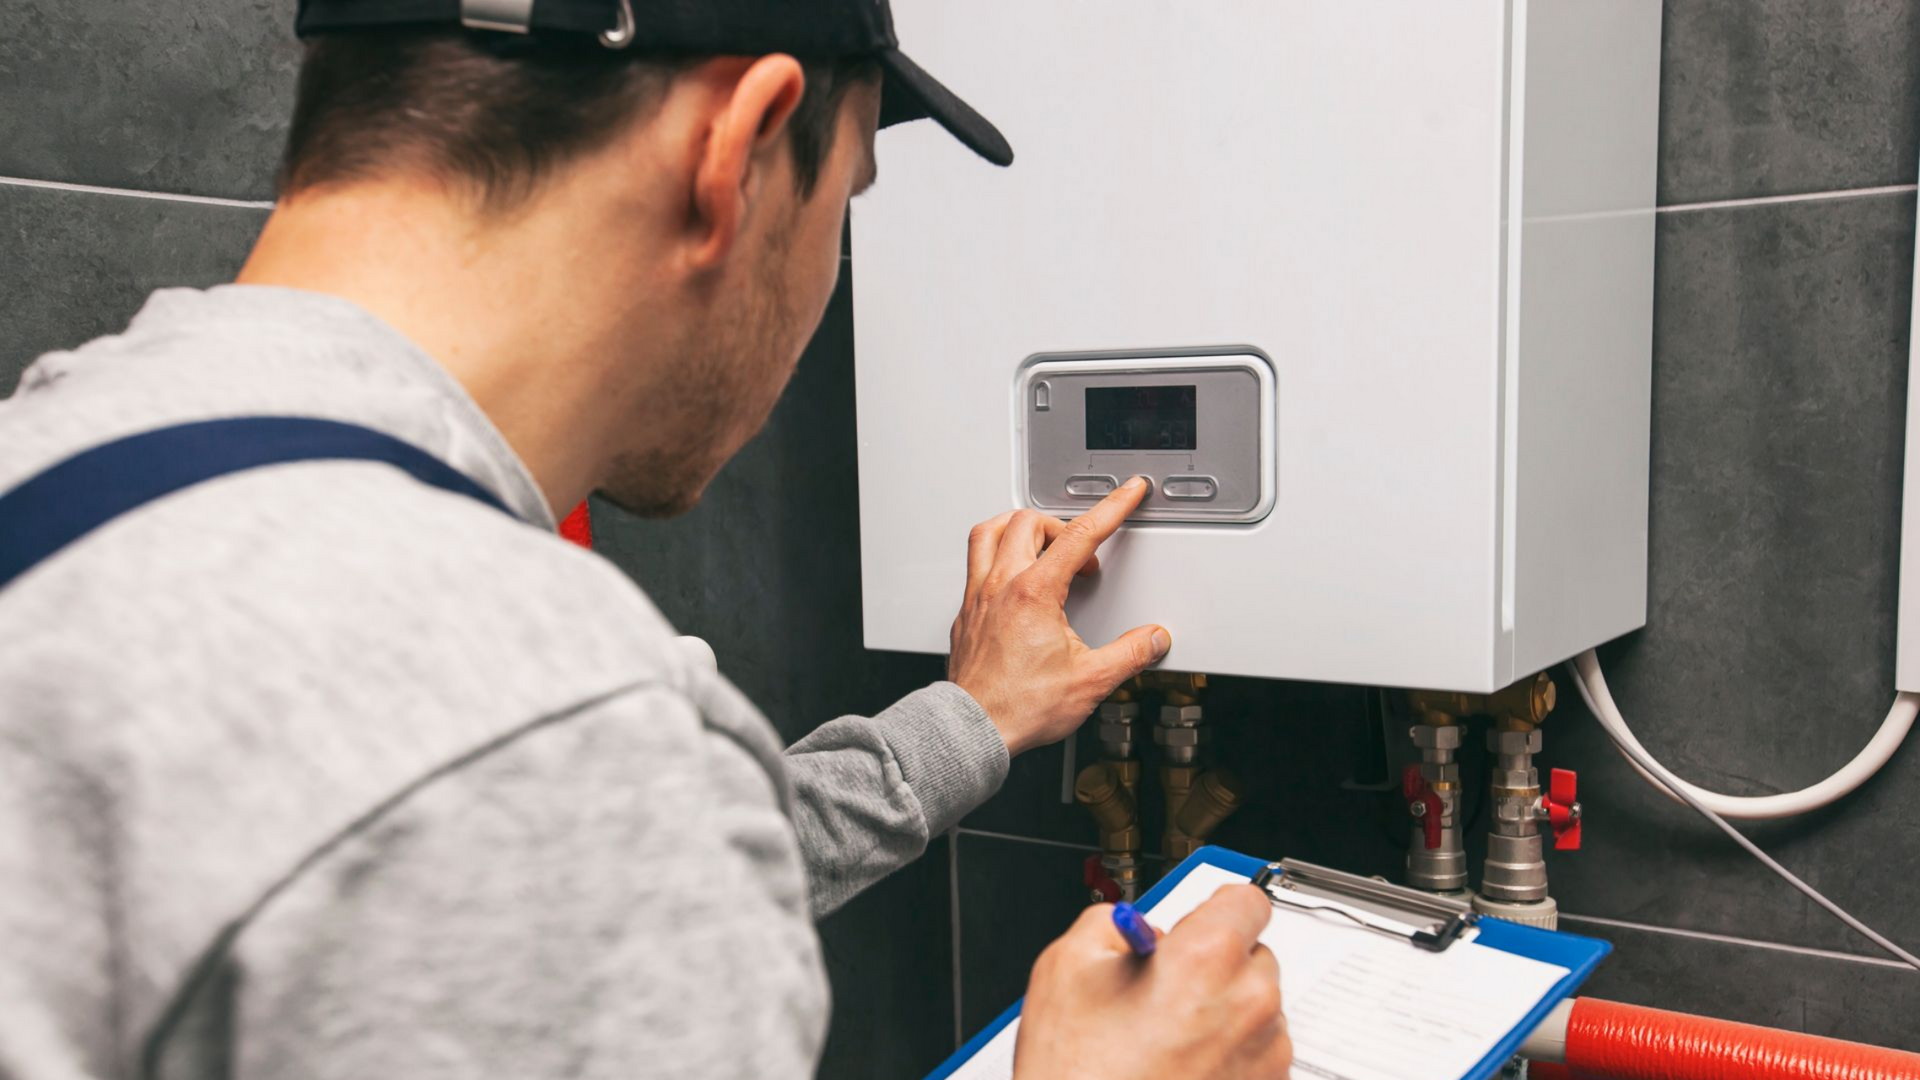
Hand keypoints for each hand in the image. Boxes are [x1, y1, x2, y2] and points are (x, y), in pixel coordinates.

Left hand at [948, 478, 1168, 755]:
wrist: (973, 729)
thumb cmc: (1018, 707)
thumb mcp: (1090, 681)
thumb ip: (1129, 654)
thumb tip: (1153, 639)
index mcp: (1034, 593)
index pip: (1080, 535)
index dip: (1111, 508)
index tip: (1128, 493)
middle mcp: (1001, 586)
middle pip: (1029, 522)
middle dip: (1064, 526)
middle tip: (1085, 553)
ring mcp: (978, 596)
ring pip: (990, 532)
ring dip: (1019, 527)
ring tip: (1042, 543)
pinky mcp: (965, 613)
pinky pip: (975, 563)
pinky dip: (997, 555)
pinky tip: (1012, 576)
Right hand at [1013, 885, 1291, 1079]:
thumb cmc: (1078, 1077)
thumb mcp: (1065, 967)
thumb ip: (1110, 924)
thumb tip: (1134, 928)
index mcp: (1207, 959)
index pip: (1247, 900)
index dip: (1215, 909)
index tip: (1197, 922)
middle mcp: (1249, 1005)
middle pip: (1253, 955)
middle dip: (1214, 965)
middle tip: (1163, 990)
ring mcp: (1264, 1058)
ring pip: (1257, 1009)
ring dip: (1223, 1013)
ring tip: (1165, 1040)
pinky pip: (1257, 1056)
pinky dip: (1228, 1056)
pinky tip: (1178, 1069)